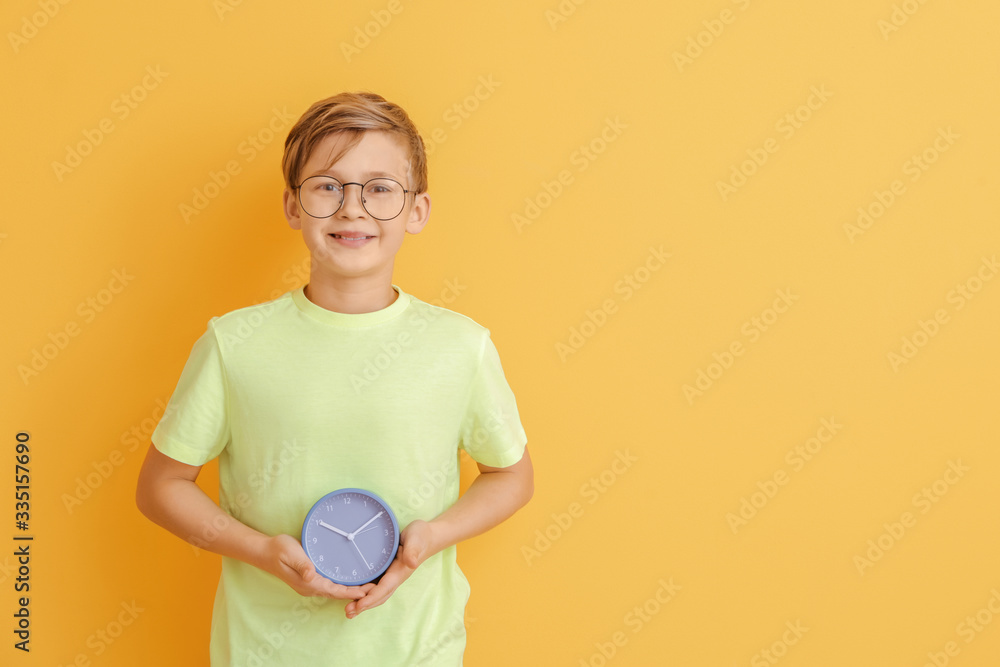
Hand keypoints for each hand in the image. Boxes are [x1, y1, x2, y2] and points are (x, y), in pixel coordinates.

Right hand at [258, 534, 374, 599]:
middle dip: (355, 593)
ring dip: (350, 590)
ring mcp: (309, 584)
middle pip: (337, 593)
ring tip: (368, 587)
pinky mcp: (310, 579)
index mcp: (308, 583)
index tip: (366, 593)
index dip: (351, 592)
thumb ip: (302, 564)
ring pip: (334, 590)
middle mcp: (310, 586)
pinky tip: (350, 581)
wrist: (265, 551)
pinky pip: (330, 585)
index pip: (334, 590)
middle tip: (375, 590)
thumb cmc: (278, 550)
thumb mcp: (291, 553)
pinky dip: (342, 585)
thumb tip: (312, 575)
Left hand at [344, 519, 435, 618]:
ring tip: (348, 611)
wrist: (426, 536)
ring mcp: (389, 576)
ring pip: (375, 593)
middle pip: (378, 596)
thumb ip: (413, 551)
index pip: (384, 588)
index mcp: (399, 572)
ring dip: (362, 603)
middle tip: (347, 612)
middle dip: (363, 606)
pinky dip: (363, 594)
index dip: (371, 598)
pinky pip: (373, 586)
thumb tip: (412, 563)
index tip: (359, 605)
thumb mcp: (416, 540)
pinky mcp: (385, 572)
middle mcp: (394, 578)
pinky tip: (353, 596)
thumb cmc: (420, 537)